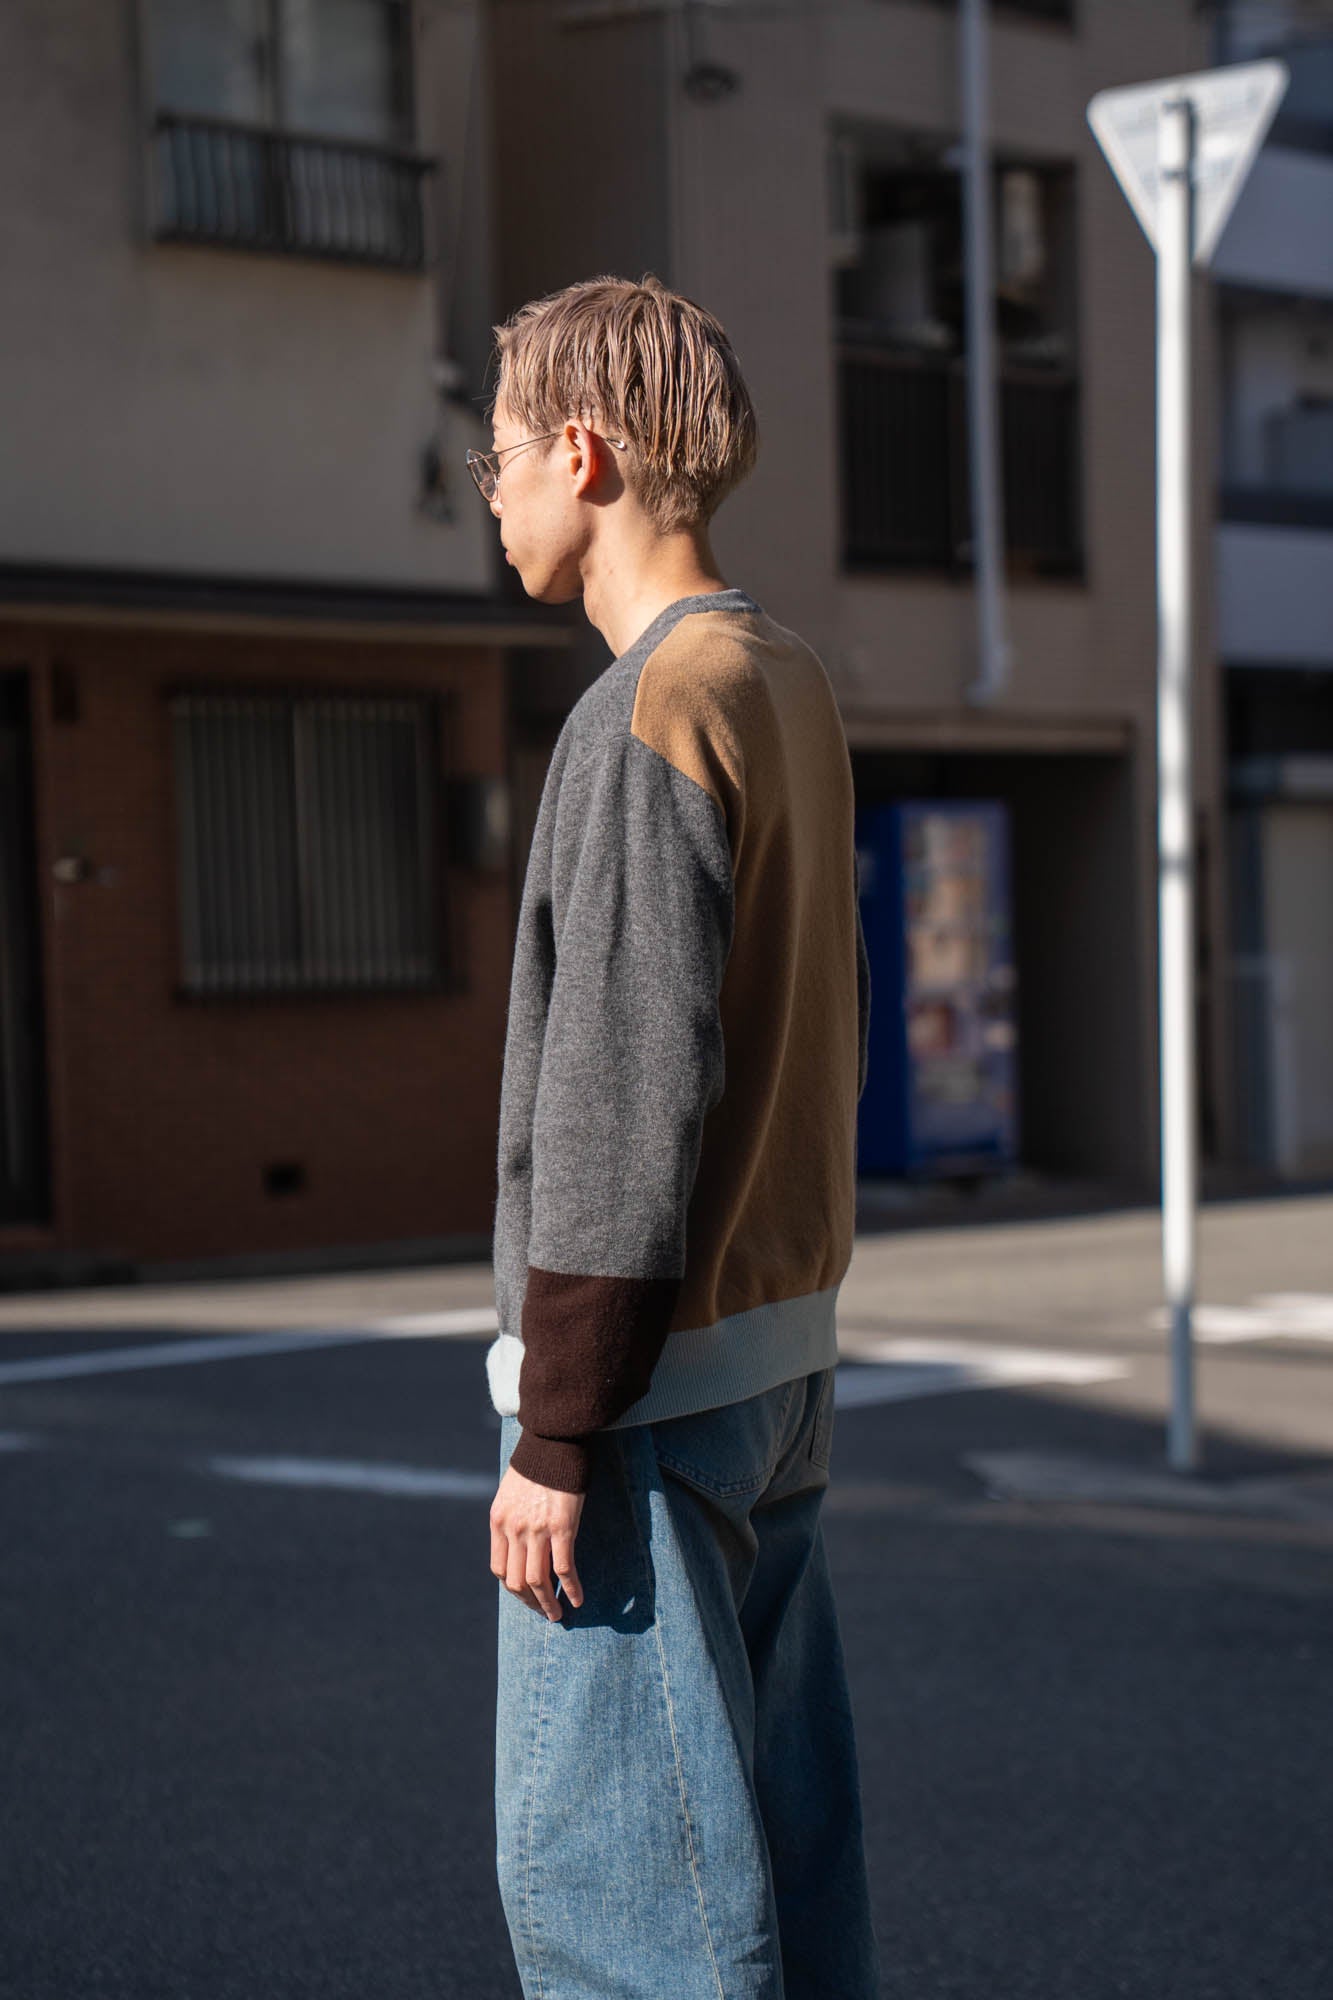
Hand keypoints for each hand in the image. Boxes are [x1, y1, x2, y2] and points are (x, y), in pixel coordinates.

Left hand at [489, 1464, 584, 1619]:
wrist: (553, 1440)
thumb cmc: (536, 1464)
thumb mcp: (511, 1492)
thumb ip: (511, 1518)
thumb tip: (519, 1541)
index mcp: (498, 1522)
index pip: (499, 1568)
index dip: (513, 1587)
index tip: (526, 1594)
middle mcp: (513, 1529)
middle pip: (516, 1581)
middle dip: (530, 1602)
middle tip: (544, 1612)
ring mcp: (536, 1530)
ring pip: (538, 1581)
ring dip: (548, 1603)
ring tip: (558, 1614)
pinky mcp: (562, 1528)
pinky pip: (564, 1568)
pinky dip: (572, 1588)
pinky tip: (578, 1598)